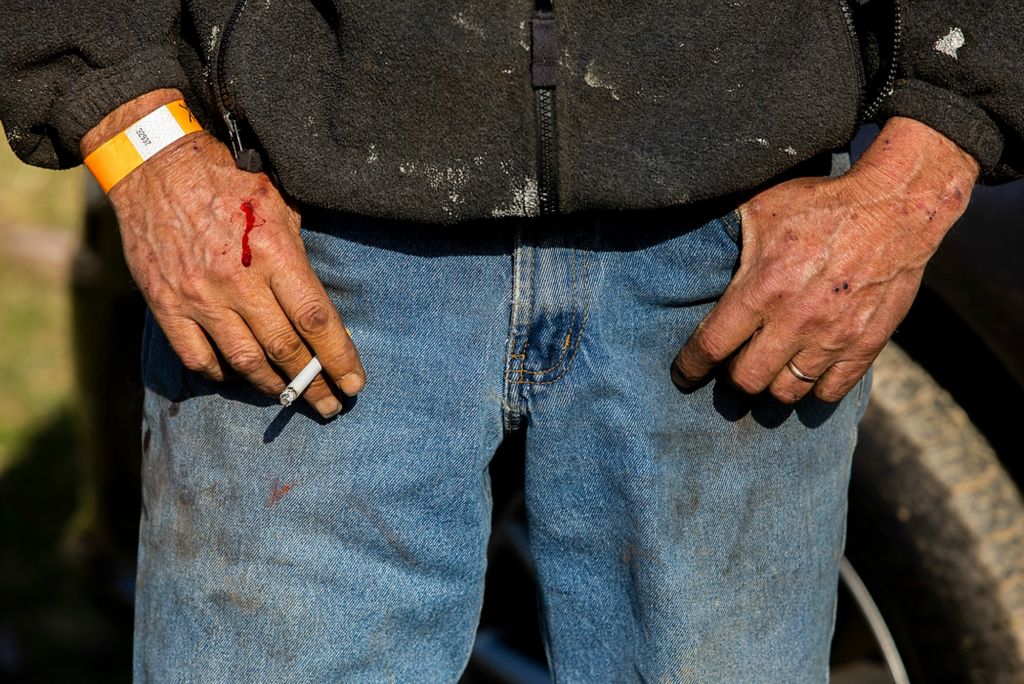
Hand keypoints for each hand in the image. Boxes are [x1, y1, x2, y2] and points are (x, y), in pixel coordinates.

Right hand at [82, 91, 364, 417]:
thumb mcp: (279, 206)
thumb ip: (298, 258)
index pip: (316, 319)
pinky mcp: (166, 304)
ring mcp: (199, 296)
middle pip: (286, 350)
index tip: (354, 385)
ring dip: (274, 387)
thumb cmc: (227, 181)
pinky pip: (197, 357)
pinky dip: (221, 375)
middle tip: (330, 405)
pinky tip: (237, 377)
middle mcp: (237, 280)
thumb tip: (320, 311)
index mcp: (272, 251)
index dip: (340, 358)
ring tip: (292, 398)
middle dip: (314, 384)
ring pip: (245, 362)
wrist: (155, 164)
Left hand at [672, 117, 978, 403]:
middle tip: (732, 366)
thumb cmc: (821, 204)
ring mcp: (832, 337)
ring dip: (771, 386)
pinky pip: (829, 391)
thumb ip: (725, 236)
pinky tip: (804, 373)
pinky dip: (812, 390)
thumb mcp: (760, 208)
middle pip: (746, 380)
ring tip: (768, 371)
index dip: (690, 367)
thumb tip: (690, 247)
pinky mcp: (864, 345)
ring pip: (785, 392)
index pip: (711, 346)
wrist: (895, 208)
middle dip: (732, 378)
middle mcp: (794, 321)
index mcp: (762, 289)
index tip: (685, 375)